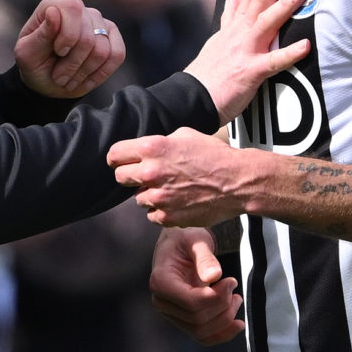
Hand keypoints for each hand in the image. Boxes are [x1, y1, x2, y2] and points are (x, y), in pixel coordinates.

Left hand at [14, 0, 123, 96]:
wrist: (47, 83)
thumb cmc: (35, 66)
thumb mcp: (28, 55)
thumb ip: (40, 35)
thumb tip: (53, 12)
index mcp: (53, 6)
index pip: (72, 9)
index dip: (67, 36)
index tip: (57, 52)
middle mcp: (79, 9)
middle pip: (88, 37)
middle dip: (73, 63)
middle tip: (59, 76)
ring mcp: (98, 22)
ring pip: (102, 49)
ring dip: (84, 71)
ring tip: (69, 80)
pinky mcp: (112, 37)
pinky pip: (117, 55)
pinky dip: (101, 73)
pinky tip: (86, 80)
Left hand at [109, 127, 251, 226]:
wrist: (236, 181)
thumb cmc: (214, 156)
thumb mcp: (185, 135)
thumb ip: (159, 142)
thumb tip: (144, 149)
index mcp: (152, 148)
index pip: (114, 155)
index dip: (117, 158)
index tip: (121, 161)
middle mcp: (151, 173)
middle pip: (120, 177)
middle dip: (130, 176)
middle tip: (145, 176)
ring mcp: (158, 197)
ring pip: (138, 198)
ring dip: (149, 194)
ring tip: (170, 188)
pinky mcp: (167, 217)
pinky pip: (152, 215)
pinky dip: (161, 210)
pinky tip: (176, 201)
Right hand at [147, 226, 243, 344]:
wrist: (180, 245)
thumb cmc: (187, 239)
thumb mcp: (196, 240)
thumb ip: (205, 257)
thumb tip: (215, 275)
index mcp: (160, 281)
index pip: (190, 302)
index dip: (215, 297)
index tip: (231, 280)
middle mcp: (161, 301)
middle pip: (196, 319)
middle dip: (222, 305)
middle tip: (234, 284)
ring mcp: (170, 313)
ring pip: (200, 331)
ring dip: (224, 319)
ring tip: (237, 298)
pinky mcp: (182, 319)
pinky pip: (201, 336)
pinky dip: (221, 334)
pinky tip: (238, 325)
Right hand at [185, 0, 310, 122]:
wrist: (190, 98)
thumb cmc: (208, 72)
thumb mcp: (218, 38)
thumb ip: (230, 15)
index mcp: (235, 24)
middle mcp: (240, 32)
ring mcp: (245, 50)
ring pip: (266, 21)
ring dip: (285, 4)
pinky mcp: (250, 72)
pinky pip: (272, 62)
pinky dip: (289, 54)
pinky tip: (306, 46)